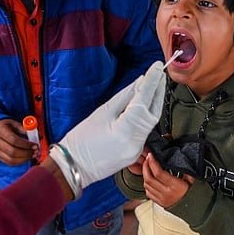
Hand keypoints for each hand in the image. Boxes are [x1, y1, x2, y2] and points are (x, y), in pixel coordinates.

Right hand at [0, 118, 37, 165]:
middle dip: (26, 153)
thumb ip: (25, 130)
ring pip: (11, 160)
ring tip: (33, 155)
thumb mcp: (15, 124)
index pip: (14, 140)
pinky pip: (10, 163)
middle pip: (12, 152)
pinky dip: (20, 162)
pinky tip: (27, 158)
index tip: (35, 145)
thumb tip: (38, 136)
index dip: (26, 144)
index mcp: (0, 131)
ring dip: (24, 159)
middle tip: (36, 151)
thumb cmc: (6, 126)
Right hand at [49, 61, 165, 195]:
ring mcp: (136, 150)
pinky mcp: (135, 153)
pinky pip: (144, 130)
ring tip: (153, 86)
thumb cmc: (81, 141)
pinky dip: (145, 116)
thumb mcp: (102, 113)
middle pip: (153, 112)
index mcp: (124, 131)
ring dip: (153, 103)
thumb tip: (140, 83)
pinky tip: (143, 105)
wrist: (73, 167)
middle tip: (159, 74)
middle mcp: (134, 143)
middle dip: (158, 91)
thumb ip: (125, 97)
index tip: (157, 67)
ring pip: (151, 122)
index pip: (144, 101)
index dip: (152, 82)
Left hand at [142, 152, 193, 207]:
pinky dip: (147, 185)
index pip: (158, 173)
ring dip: (145, 175)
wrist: (195, 209)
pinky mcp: (160, 203)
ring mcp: (162, 199)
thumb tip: (181, 158)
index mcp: (175, 186)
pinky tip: (149, 179)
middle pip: (149, 178)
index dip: (153, 163)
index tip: (151, 156)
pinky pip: (148, 193)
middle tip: (147, 159)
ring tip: (147, 167)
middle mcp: (167, 193)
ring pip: (146, 185)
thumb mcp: (192, 179)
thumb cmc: (194, 194)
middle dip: (146, 166)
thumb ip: (185, 169)